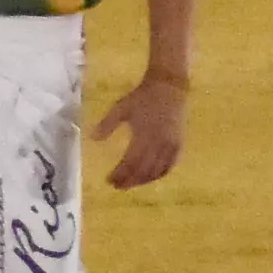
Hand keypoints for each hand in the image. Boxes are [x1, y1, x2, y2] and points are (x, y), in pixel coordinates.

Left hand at [99, 72, 190, 186]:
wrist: (169, 86)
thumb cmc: (143, 97)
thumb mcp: (121, 107)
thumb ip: (107, 124)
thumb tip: (93, 138)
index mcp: (143, 135)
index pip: (130, 163)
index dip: (119, 174)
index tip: (109, 180)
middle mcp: (158, 144)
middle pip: (143, 171)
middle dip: (129, 181)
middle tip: (117, 186)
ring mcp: (170, 145)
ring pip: (156, 171)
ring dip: (143, 181)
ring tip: (131, 183)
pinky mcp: (179, 144)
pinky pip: (170, 165)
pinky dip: (160, 174)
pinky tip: (151, 177)